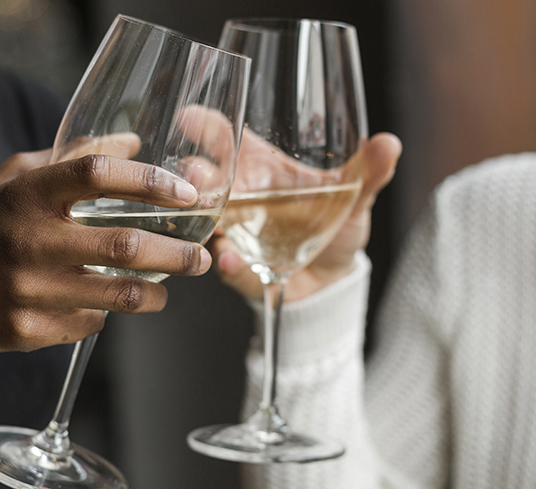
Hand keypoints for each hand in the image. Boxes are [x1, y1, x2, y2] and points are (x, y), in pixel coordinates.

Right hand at [0, 146, 210, 355]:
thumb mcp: (14, 179)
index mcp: (26, 194)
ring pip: (117, 294)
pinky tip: (104, 306)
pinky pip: (89, 324)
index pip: (96, 173)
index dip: (148, 179)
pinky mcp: (28, 328)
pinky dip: (106, 315)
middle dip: (177, 253)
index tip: (185, 193)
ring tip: (167, 289)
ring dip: (155, 293)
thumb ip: (72, 158)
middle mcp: (27, 240)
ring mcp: (28, 289)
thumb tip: (131, 141)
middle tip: (202, 256)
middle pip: (123, 244)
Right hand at [209, 132, 401, 301]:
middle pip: (205, 178)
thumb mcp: (354, 197)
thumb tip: (389, 143)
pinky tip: (233, 260)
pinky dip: (229, 262)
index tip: (188, 116)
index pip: (226, 140)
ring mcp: (233, 232)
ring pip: (205, 221)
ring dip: (202, 217)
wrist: (330, 281)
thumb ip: (368, 172)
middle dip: (195, 173)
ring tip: (209, 216)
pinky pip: (226, 262)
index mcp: (260, 169)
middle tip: (194, 171)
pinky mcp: (237, 265)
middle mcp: (239, 197)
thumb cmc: (335, 227)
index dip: (205, 125)